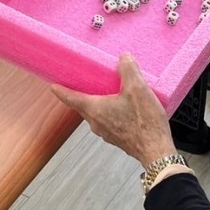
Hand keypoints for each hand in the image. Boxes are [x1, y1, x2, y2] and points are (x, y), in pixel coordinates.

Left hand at [52, 55, 175, 168]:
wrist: (156, 151)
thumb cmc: (144, 123)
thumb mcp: (138, 88)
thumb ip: (128, 69)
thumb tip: (123, 58)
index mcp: (95, 109)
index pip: (71, 98)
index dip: (62, 91)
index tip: (53, 86)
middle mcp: (96, 123)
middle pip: (82, 106)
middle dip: (80, 95)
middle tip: (81, 84)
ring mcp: (106, 132)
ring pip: (95, 114)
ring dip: (97, 103)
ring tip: (107, 92)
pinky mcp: (117, 137)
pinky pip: (107, 121)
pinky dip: (109, 112)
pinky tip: (123, 106)